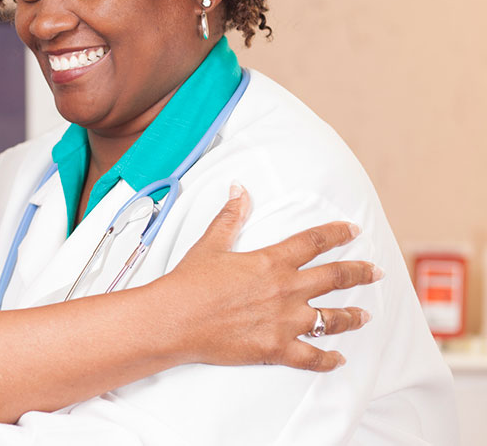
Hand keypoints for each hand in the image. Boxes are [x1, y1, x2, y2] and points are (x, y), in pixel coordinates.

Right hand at [164, 185, 378, 371]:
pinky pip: (311, 357)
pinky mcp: (276, 348)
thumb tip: (239, 190)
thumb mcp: (210, 244)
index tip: (352, 231)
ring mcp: (284, 322)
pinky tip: (338, 358)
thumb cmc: (189, 283)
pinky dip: (328, 359)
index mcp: (271, 261)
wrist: (174, 320)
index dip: (336, 234)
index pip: (314, 242)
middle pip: (335, 278)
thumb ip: (230, 217)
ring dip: (352, 316)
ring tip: (365, 316)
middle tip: (375, 272)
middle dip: (360, 273)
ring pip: (332, 319)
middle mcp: (285, 290)